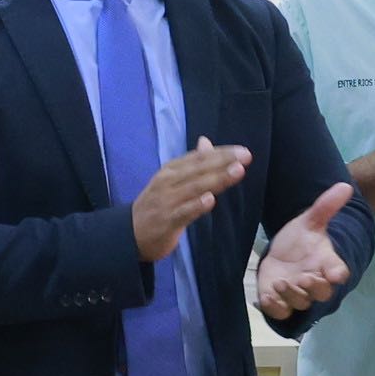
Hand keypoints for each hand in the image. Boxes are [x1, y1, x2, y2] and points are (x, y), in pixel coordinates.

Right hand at [131, 136, 249, 261]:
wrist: (129, 233)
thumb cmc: (157, 205)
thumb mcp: (171, 180)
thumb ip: (192, 163)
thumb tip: (206, 142)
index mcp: (171, 170)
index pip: (199, 157)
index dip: (221, 153)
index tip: (243, 151)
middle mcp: (169, 181)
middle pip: (199, 169)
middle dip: (223, 162)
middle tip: (245, 156)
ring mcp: (167, 201)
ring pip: (195, 187)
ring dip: (217, 179)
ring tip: (237, 171)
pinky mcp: (167, 220)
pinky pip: (184, 212)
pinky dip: (196, 206)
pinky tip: (210, 200)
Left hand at [255, 182, 354, 316]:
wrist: (279, 253)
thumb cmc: (299, 240)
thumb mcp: (309, 221)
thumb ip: (326, 206)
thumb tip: (345, 186)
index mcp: (326, 264)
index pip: (339, 273)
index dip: (337, 274)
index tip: (335, 274)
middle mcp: (314, 283)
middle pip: (322, 294)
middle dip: (313, 288)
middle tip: (303, 277)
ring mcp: (297, 295)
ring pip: (300, 303)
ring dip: (291, 295)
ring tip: (280, 282)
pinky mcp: (278, 303)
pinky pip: (280, 313)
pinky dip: (274, 307)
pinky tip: (266, 297)